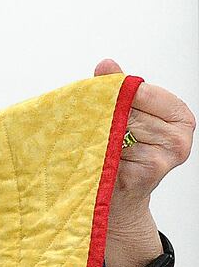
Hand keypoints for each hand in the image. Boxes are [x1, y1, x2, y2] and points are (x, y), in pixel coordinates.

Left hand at [95, 60, 193, 248]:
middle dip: (103, 115)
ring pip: (119, 131)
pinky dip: (97, 153)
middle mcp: (180, 138)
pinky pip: (112, 151)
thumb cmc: (120, 156)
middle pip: (129, 111)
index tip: (96, 97)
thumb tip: (106, 63)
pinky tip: (93, 160)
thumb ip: (117, 91)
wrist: (116, 203)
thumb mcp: (125, 119)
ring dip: (98, 135)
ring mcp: (165, 156)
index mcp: (180, 117)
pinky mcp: (147, 173)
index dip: (115, 94)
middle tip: (85, 124)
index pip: (142, 91)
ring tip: (89, 143)